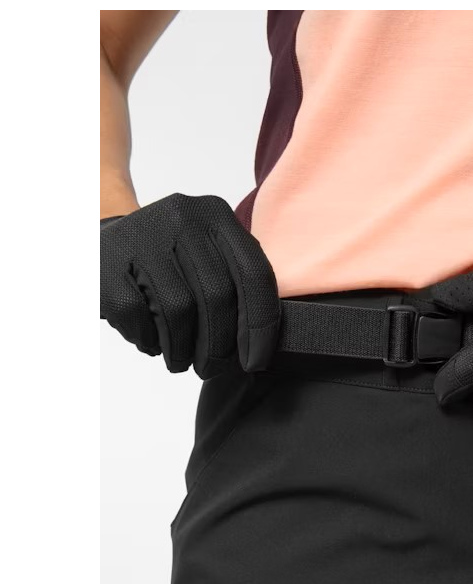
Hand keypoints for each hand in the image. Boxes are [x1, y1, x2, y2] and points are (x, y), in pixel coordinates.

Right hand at [101, 193, 280, 378]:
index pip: (254, 274)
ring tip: (181, 361)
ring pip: (178, 310)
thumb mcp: (208, 255)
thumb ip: (238, 284)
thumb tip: (262, 343)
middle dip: (219, 345)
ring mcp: (141, 235)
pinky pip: (138, 316)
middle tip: (212, 368)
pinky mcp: (106, 261)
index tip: (255, 362)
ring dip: (183, 349)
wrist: (100, 241)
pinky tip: (151, 341)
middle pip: (217, 296)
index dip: (260, 326)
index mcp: (216, 215)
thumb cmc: (169, 262)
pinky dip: (149, 340)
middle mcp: (182, 216)